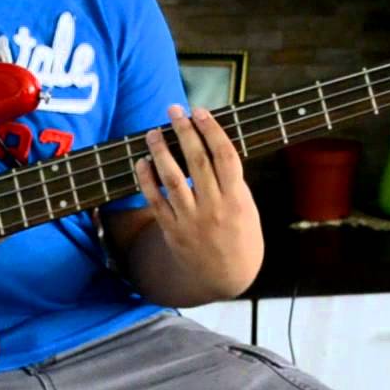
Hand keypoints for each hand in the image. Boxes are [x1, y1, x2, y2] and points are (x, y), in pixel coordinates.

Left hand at [133, 104, 254, 298]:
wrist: (225, 278)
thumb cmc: (240, 238)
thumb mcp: (248, 209)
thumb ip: (232, 183)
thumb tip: (213, 147)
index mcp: (237, 200)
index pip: (225, 157)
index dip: (212, 130)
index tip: (200, 111)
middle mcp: (214, 208)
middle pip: (197, 162)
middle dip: (184, 132)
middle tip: (174, 110)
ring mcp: (191, 220)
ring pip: (172, 180)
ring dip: (161, 153)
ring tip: (153, 132)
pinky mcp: (172, 231)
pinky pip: (155, 201)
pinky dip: (146, 180)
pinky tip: (141, 162)